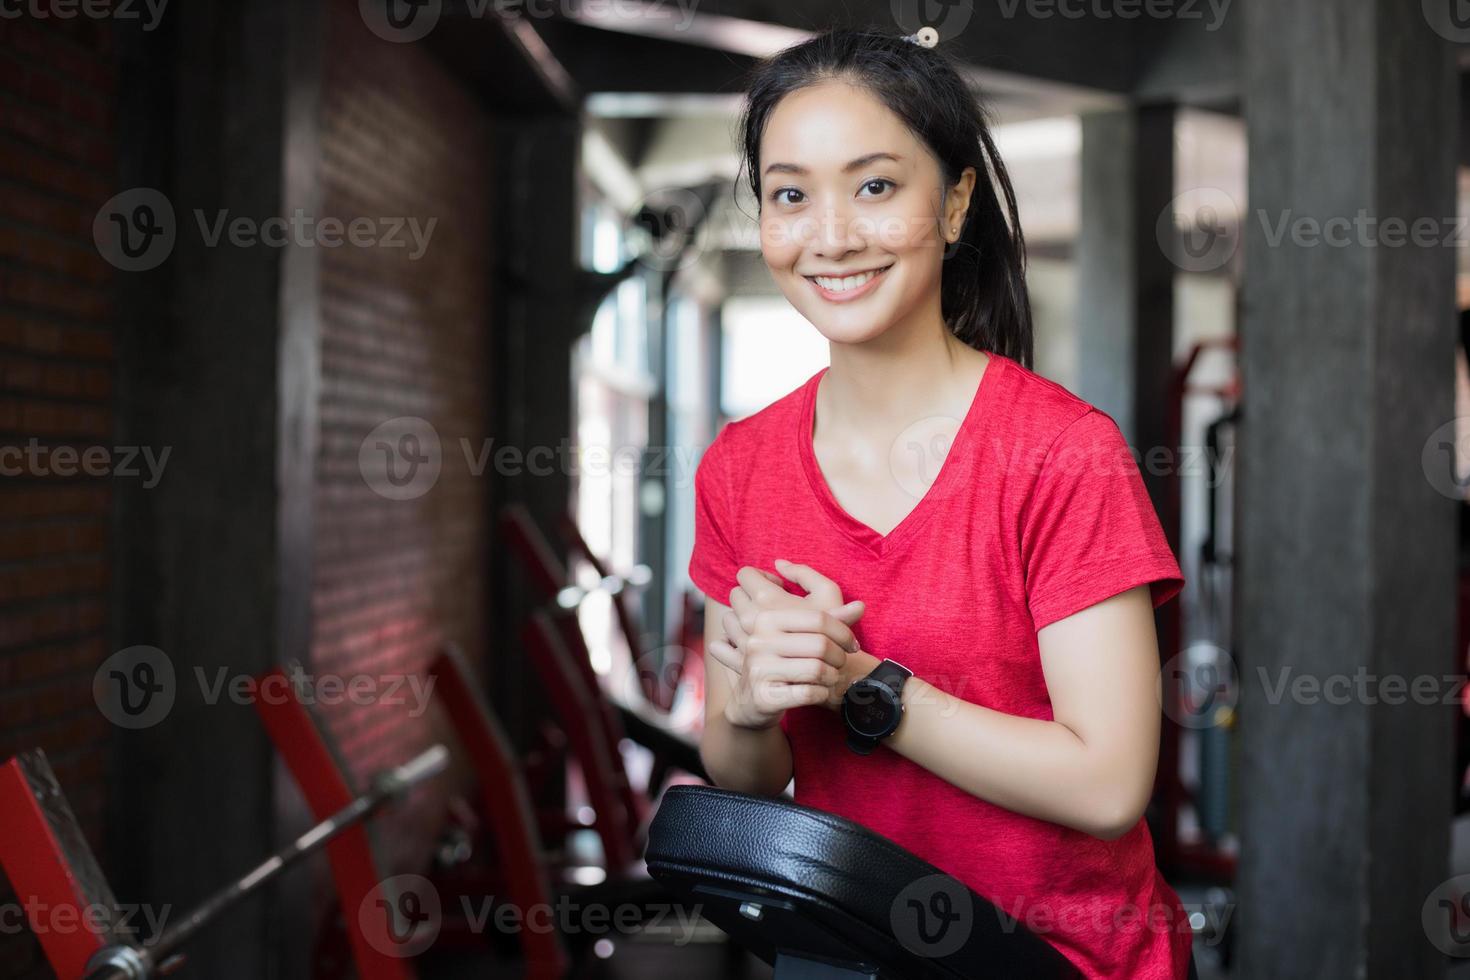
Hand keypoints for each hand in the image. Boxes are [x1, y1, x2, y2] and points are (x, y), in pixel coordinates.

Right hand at [709, 560, 868, 726]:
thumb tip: (860, 606)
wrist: (751, 700)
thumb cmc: (783, 662)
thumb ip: (829, 620)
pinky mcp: (764, 696)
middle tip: (840, 663)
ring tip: (829, 677)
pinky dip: (822, 693)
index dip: (844, 632)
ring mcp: (759, 669)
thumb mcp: (800, 636)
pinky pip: (809, 693)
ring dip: (831, 675)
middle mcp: (759, 641)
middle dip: (839, 656)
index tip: (852, 645)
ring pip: (817, 669)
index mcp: (767, 619)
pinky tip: (819, 691)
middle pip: (820, 644)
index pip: (819, 618)